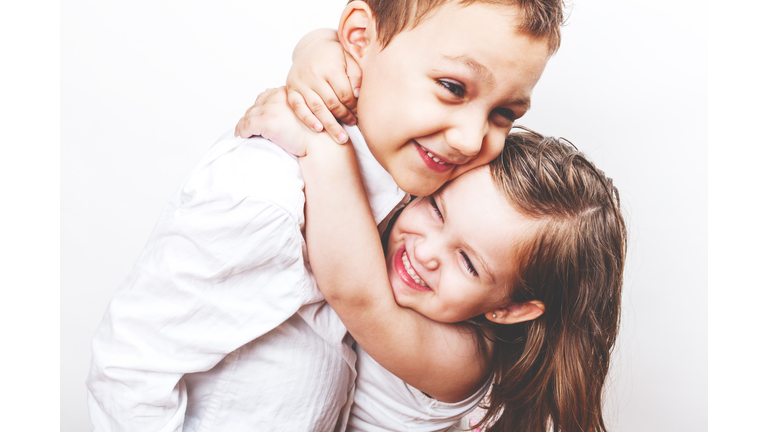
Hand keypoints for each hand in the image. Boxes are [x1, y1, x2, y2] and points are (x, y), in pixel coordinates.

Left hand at [235, 87, 319, 156]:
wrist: (320, 143)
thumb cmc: (315, 132)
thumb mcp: (305, 111)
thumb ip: (292, 108)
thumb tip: (280, 115)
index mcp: (287, 92)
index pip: (266, 96)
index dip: (260, 107)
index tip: (258, 116)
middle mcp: (278, 97)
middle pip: (256, 105)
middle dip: (251, 116)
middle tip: (247, 126)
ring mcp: (271, 109)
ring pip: (249, 115)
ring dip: (244, 124)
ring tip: (242, 132)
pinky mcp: (266, 121)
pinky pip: (246, 125)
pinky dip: (242, 131)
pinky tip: (242, 136)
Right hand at [286, 29, 361, 143]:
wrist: (311, 46)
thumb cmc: (334, 55)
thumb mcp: (349, 58)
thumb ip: (356, 75)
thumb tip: (357, 95)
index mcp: (330, 67)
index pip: (344, 94)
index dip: (353, 107)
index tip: (358, 114)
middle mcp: (313, 75)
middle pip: (332, 103)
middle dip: (344, 117)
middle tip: (352, 125)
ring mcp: (300, 82)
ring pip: (316, 108)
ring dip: (329, 125)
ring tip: (340, 137)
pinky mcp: (290, 88)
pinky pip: (298, 107)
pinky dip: (307, 119)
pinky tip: (318, 129)